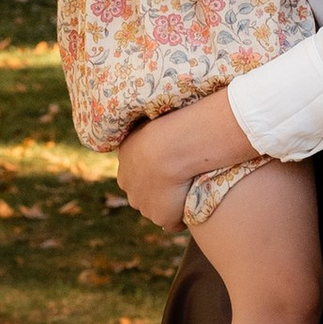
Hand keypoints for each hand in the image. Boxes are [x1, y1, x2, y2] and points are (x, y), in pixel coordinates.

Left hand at [116, 94, 253, 230]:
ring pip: (157, 206)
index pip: (138, 168)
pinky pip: (174, 222)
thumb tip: (162, 100)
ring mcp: (143, 203)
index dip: (156, 166)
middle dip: (158, 187)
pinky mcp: (161, 217)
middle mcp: (128, 183)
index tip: (174, 160)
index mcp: (126, 157)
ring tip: (192, 188)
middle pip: (143, 190)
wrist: (171, 147)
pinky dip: (183, 217)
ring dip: (172, 201)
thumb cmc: (171, 122)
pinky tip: (196, 203)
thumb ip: (158, 116)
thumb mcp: (159, 112)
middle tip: (183, 176)